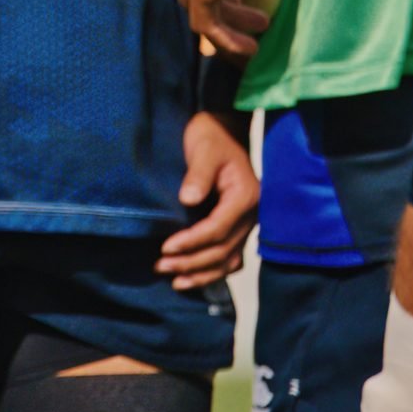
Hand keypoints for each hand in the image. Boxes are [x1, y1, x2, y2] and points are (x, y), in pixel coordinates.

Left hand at [158, 112, 256, 289]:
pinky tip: (192, 279)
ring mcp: (247, 223)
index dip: (192, 242)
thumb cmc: (211, 137)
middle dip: (192, 262)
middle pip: (223, 249)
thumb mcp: (203, 149)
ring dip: (202, 273)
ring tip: (174, 280)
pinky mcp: (239, 227)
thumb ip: (197, 174)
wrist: (223, 131)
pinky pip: (230, 257)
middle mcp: (252, 214)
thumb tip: (188, 199)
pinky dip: (213, 271)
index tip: (166, 248)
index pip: (218, 228)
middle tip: (160, 266)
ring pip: (228, 259)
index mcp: (245, 196)